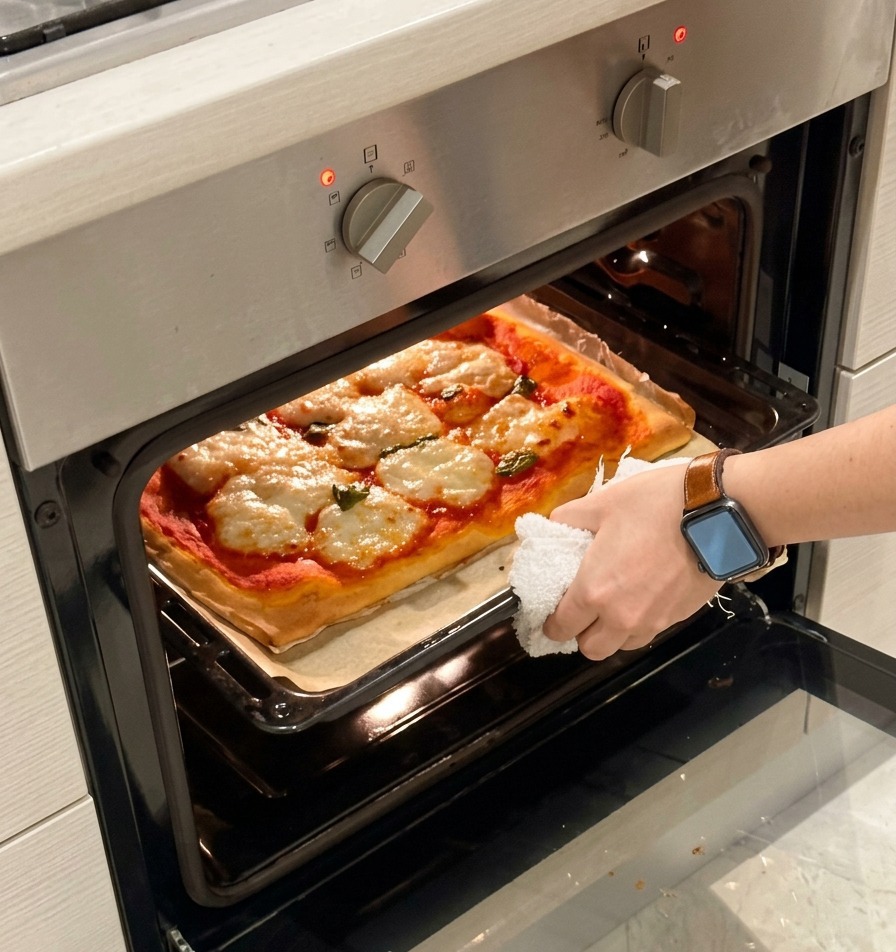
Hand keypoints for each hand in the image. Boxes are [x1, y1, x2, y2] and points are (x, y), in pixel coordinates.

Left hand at [542, 463, 721, 659]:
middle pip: (591, 649)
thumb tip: (555, 524)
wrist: (717, 516)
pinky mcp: (680, 618)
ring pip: (621, 646)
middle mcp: (621, 616)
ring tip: (612, 606)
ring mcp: (653, 621)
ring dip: (611, 634)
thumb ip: (571, 518)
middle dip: (581, 634)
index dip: (551, 623)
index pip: (561, 626)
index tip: (551, 613)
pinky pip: (649, 634)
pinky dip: (638, 626)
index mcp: (594, 591)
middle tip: (581, 611)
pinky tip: (640, 599)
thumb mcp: (604, 502)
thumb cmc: (655, 506)